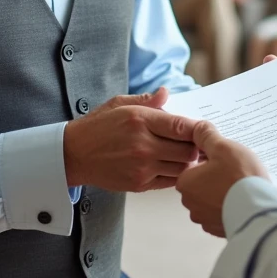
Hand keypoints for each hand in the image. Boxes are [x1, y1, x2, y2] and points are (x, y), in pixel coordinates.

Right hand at [63, 88, 199, 191]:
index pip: (181, 126)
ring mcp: (142, 167)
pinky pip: (169, 181)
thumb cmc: (98, 126)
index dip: (197, 128)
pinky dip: (176, 174)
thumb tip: (167, 93)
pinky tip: (172, 165)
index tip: (202, 128)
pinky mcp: (139, 184)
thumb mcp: (119, 104)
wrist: (74, 154)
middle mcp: (143, 145)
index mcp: (140, 120)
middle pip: (187, 150)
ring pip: (182, 167)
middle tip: (198, 143)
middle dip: (196, 146)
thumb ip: (147, 100)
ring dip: (188, 161)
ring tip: (186, 154)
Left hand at [176, 121, 268, 236]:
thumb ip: (207, 135)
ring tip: (241, 185)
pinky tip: (243, 199)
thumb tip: (198, 128)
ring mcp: (205, 219)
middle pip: (201, 183)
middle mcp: (191, 204)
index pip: (192, 166)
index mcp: (186, 182)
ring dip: (223, 193)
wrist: (259, 210)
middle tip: (235, 170)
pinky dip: (230, 207)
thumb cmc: (239, 179)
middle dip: (215, 176)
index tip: (224, 158)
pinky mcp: (220, 230)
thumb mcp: (223, 147)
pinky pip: (222, 213)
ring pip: (211, 199)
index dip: (209, 159)